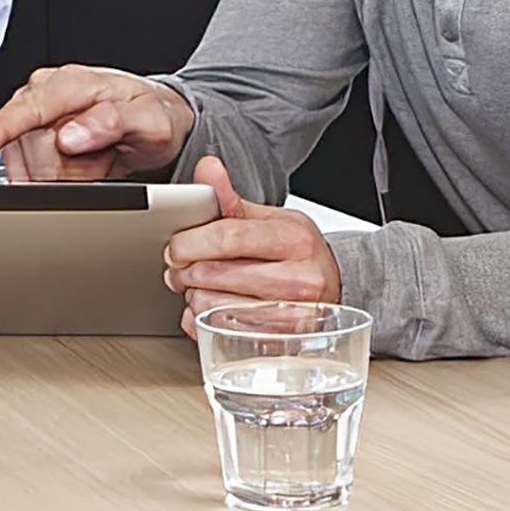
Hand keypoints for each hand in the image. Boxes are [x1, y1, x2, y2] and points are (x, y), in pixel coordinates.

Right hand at [0, 64, 194, 179]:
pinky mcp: (28, 135)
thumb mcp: (149, 122)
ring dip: (60, 175)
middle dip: (64, 170)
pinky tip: (79, 165)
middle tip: (102, 161)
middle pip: (28, 150)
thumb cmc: (152, 116)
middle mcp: (45, 92)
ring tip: (94, 160)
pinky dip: (55, 178)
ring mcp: (34, 114)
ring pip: (25, 165)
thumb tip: (68, 136)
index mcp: (73, 83)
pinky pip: (27, 171)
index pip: (28, 108)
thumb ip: (111, 124)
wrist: (154, 119)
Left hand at [165, 156, 342, 337]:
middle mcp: (299, 278)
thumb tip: (207, 169)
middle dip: (184, 271)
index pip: (227, 237)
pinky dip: (203, 321)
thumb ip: (231, 198)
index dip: (189, 242)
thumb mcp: (271, 219)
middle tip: (180, 268)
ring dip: (193, 297)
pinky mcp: (279, 342)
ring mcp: (291, 315)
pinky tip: (209, 308)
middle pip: (215, 274)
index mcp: (294, 238)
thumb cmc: (298, 252)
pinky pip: (222, 333)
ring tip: (200, 287)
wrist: (334, 285)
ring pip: (213, 307)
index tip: (175, 247)